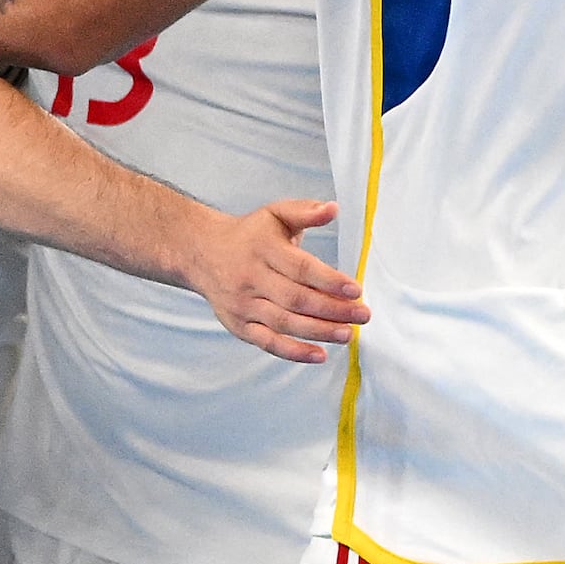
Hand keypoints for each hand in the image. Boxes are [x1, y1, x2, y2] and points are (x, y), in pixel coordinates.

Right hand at [192, 199, 369, 364]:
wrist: (202, 253)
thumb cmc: (249, 235)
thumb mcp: (275, 214)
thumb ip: (305, 212)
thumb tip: (333, 209)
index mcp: (263, 249)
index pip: (301, 268)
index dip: (329, 281)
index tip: (356, 290)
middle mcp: (250, 278)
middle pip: (296, 299)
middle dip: (333, 310)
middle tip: (362, 315)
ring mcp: (243, 304)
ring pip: (284, 322)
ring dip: (319, 331)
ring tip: (347, 334)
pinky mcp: (238, 325)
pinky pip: (267, 342)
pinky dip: (293, 351)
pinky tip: (318, 354)